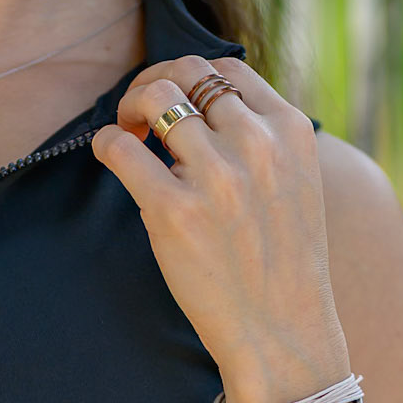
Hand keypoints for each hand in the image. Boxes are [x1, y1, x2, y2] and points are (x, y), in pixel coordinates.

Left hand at [90, 56, 350, 402]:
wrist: (283, 333)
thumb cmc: (282, 262)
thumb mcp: (295, 183)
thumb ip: (261, 139)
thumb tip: (200, 104)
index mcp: (290, 131)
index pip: (227, 69)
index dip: (190, 76)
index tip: (174, 101)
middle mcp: (257, 144)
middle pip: (188, 71)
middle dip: (154, 82)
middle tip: (141, 113)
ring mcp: (215, 176)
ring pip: (155, 97)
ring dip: (130, 107)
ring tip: (130, 134)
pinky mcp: (173, 211)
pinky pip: (120, 148)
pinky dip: (107, 142)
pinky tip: (113, 157)